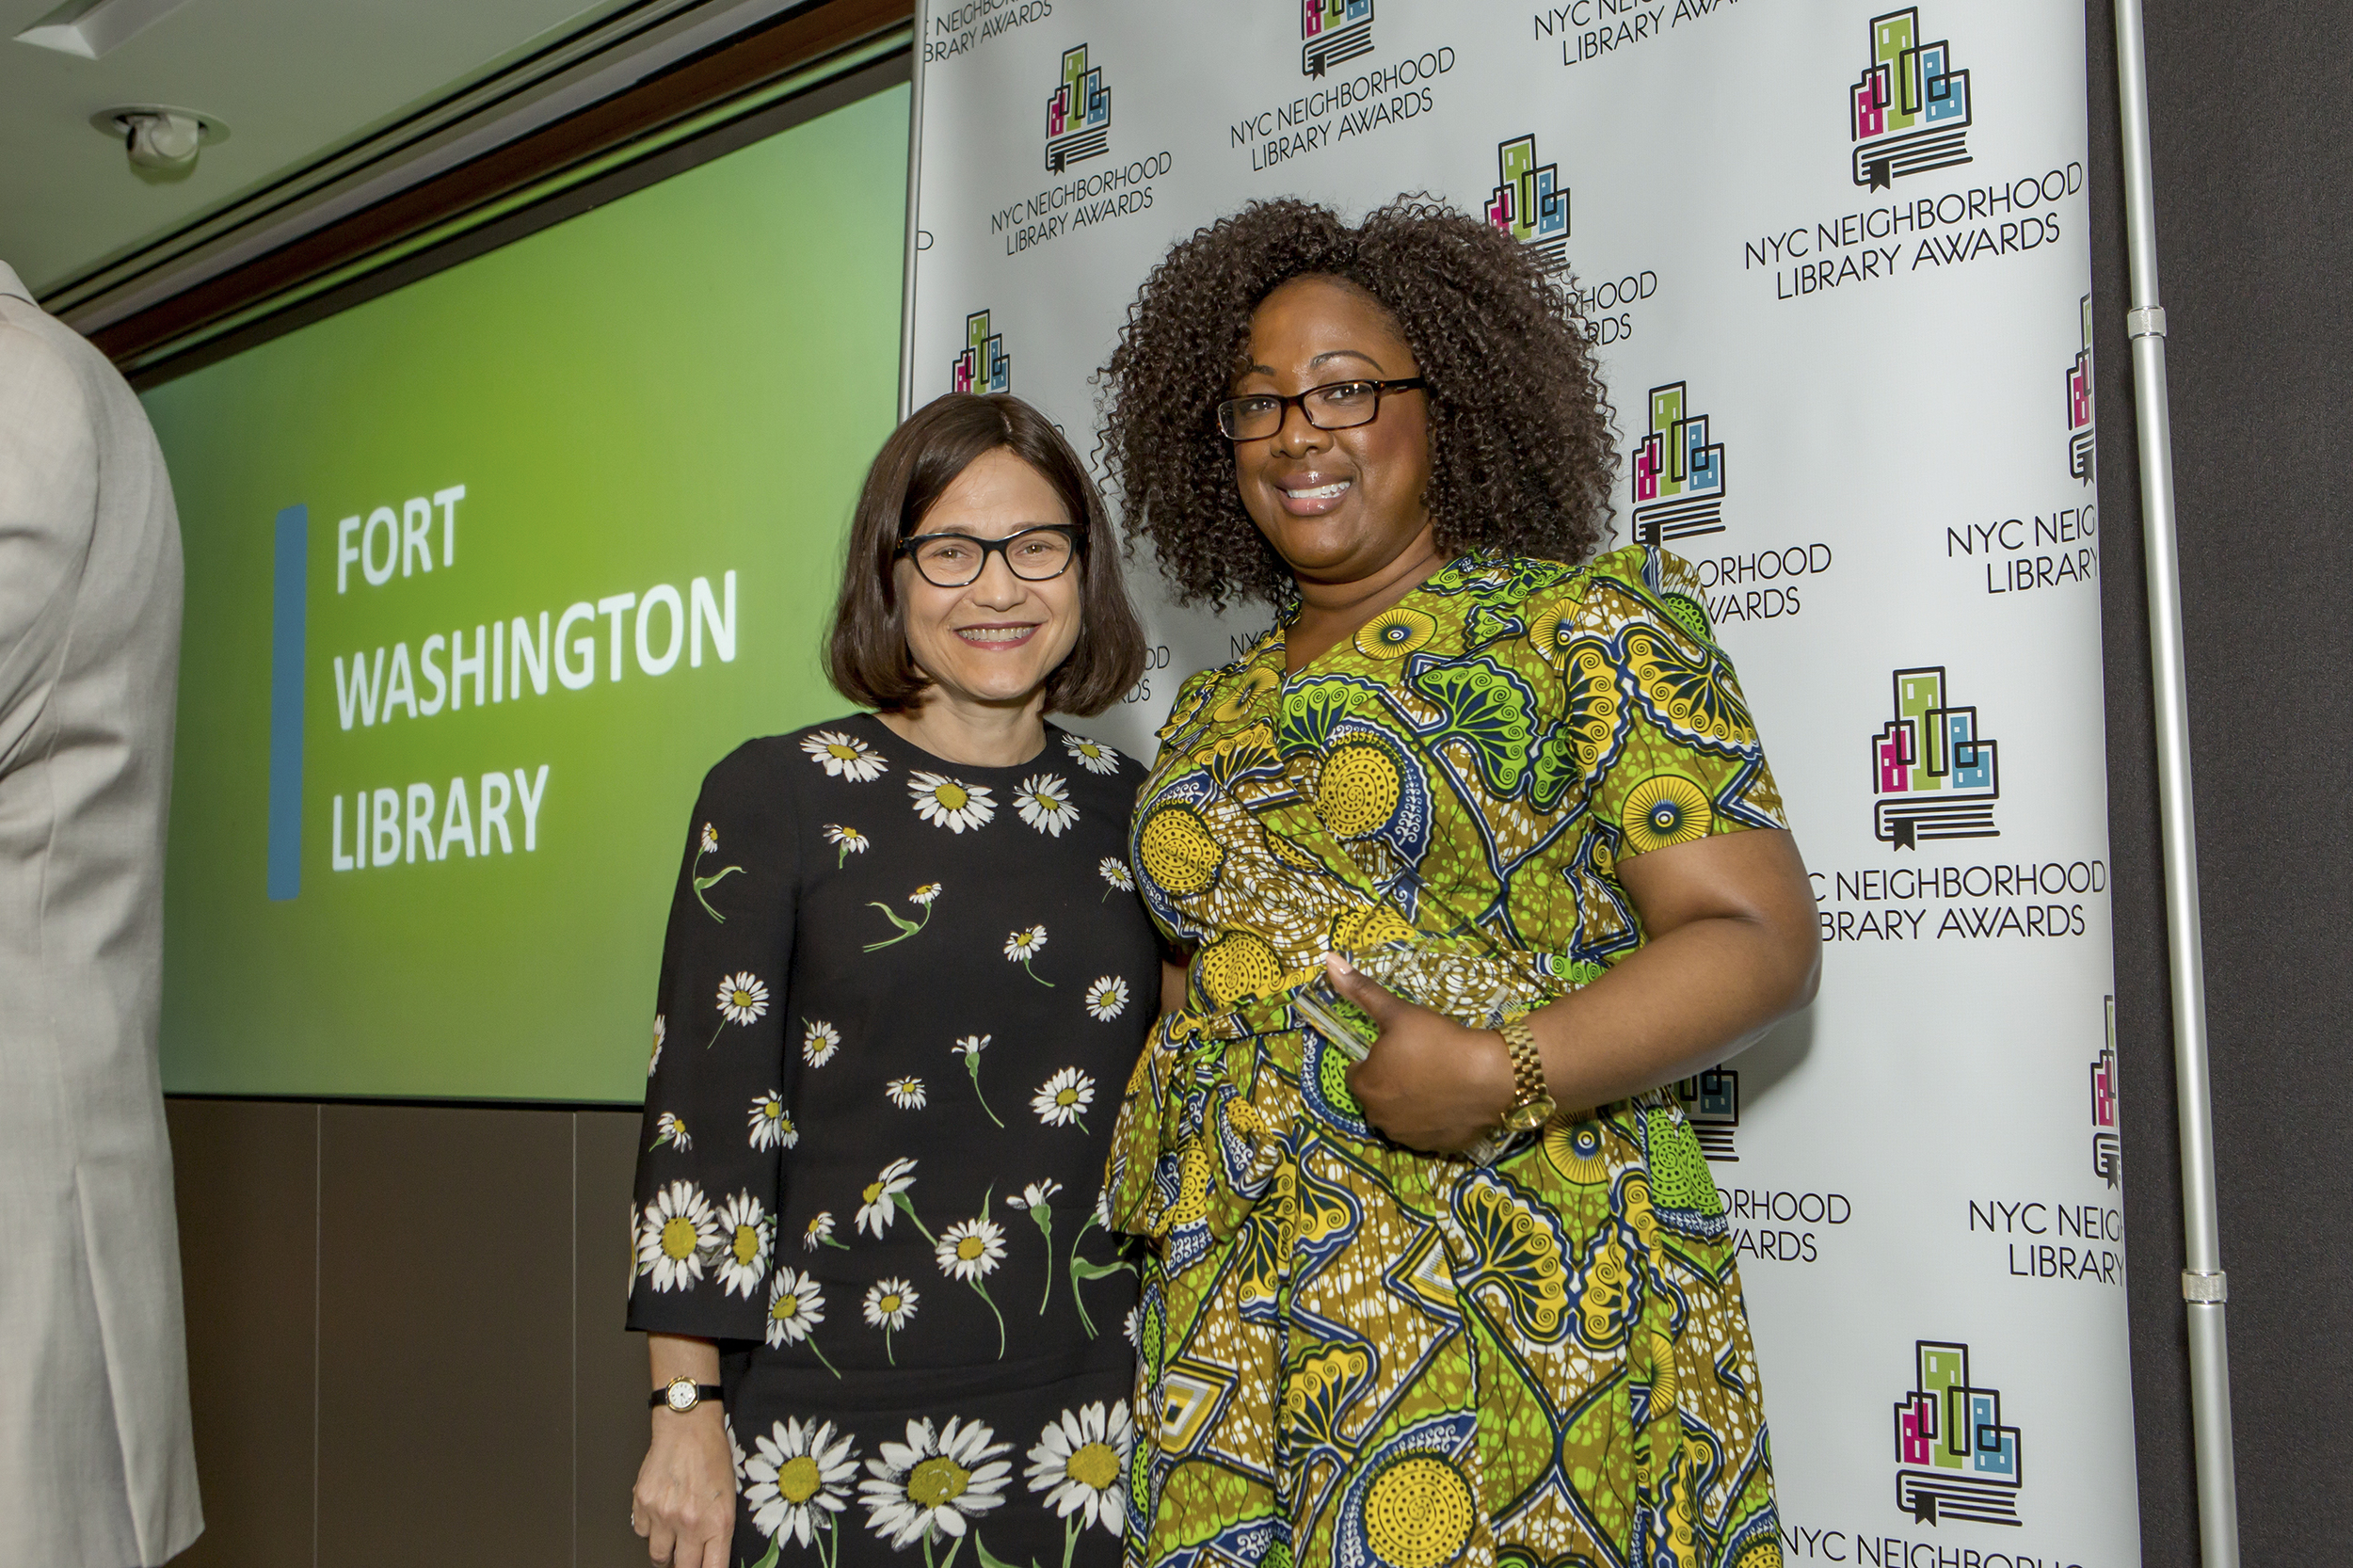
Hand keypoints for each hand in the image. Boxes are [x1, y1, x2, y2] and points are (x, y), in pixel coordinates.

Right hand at [633, 1404, 734, 1567]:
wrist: (688, 1427)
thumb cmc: (713, 1456)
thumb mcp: (730, 1496)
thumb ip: (719, 1529)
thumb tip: (711, 1554)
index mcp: (718, 1522)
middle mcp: (690, 1523)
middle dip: (685, 1565)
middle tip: (686, 1557)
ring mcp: (663, 1515)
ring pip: (658, 1555)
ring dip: (665, 1551)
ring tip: (672, 1537)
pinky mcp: (643, 1504)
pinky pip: (642, 1532)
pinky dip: (649, 1528)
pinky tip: (659, 1513)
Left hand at [1325, 955, 1515, 1152]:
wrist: (1491, 1075)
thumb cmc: (1438, 1041)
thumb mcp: (1398, 1011)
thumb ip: (1361, 991)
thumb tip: (1328, 960)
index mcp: (1364, 1086)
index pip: (1356, 1072)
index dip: (1375, 1058)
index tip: (1399, 1048)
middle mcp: (1378, 1118)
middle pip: (1376, 1095)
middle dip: (1390, 1081)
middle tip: (1420, 1061)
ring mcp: (1408, 1137)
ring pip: (1398, 1115)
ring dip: (1408, 1102)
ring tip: (1436, 1079)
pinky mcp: (1435, 1147)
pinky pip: (1425, 1130)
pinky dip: (1432, 1118)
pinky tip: (1450, 1100)